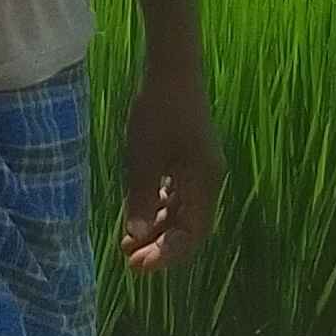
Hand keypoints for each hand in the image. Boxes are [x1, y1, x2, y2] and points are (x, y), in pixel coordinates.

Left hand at [119, 64, 225, 273]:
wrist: (171, 68)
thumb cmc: (158, 110)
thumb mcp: (144, 158)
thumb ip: (141, 200)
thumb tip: (137, 239)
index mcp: (205, 183)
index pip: (192, 235)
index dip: (166, 255)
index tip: (136, 266)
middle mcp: (208, 180)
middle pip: (189, 227)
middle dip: (160, 245)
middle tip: (129, 259)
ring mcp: (201, 169)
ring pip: (182, 211)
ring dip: (157, 228)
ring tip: (127, 241)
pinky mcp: (190, 158)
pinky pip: (178, 194)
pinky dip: (159, 207)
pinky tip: (138, 212)